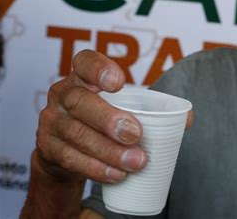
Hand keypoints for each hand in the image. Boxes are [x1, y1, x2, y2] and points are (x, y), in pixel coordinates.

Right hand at [34, 50, 193, 183]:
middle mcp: (63, 95)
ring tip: (135, 161)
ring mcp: (52, 121)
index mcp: (82, 77)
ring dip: (108, 150)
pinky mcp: (48, 149)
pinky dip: (96, 168)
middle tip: (135, 133)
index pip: (84, 61)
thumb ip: (153, 109)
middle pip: (79, 101)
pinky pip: (70, 159)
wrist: (66, 150)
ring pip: (76, 133)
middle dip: (108, 118)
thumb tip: (188, 119)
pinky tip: (117, 174)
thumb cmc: (100, 120)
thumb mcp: (122, 108)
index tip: (119, 82)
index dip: (99, 69)